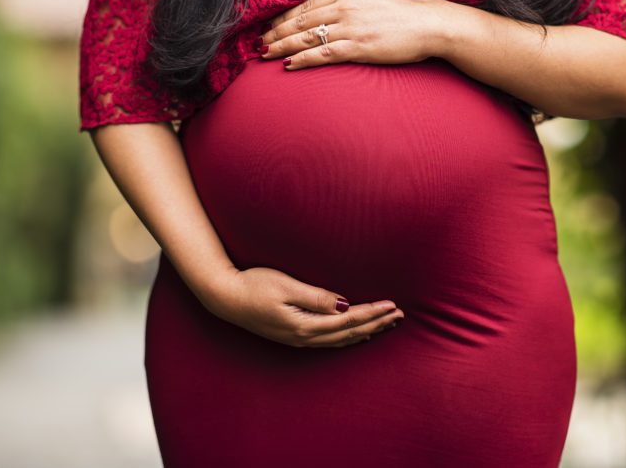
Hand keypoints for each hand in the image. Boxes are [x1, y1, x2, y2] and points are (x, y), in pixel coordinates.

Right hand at [207, 266, 404, 347]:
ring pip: (342, 339)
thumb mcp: (286, 286)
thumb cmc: (253, 285)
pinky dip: (349, 337)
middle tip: (400, 316)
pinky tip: (359, 334)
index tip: (393, 306)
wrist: (225, 297)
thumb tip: (343, 304)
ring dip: (367, 331)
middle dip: (376, 324)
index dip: (373, 313)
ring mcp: (299, 340)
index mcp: (305, 325)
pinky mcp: (294, 336)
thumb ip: (315, 297)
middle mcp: (305, 337)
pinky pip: (330, 341)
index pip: (349, 320)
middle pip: (350, 332)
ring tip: (387, 325)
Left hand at [257, 0, 448, 68]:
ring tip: (264, 54)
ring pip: (306, 36)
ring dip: (282, 45)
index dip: (284, 16)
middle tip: (259, 41)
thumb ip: (354, 0)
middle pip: (300, 19)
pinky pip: (323, 53)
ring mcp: (351, 26)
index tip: (270, 24)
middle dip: (276, 31)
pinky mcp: (359, 46)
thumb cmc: (408, 12)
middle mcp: (345, 6)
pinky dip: (303, 59)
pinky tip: (288, 64)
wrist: (432, 24)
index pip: (307, 4)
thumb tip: (338, 7)